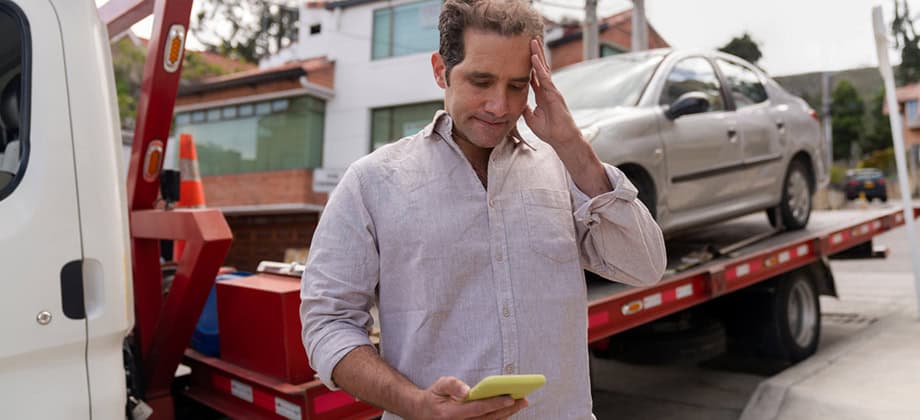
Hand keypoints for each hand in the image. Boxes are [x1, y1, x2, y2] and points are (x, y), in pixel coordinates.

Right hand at [407, 376, 528, 419]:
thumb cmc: (434, 396)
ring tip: (521, 403)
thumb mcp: (439, 385)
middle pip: (489, 418)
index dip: (495, 403)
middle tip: (523, 400)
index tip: (511, 398)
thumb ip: (452, 385)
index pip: (478, 409)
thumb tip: (467, 390)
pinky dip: (500, 418)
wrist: (422, 413)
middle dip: (508, 409)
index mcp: (451, 414)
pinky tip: (510, 410)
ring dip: (507, 414)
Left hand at [522, 38, 582, 148]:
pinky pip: (545, 77)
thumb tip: (516, 101)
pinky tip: (534, 57)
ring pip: (543, 68)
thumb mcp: (531, 118)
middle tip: (530, 40)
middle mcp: (547, 90)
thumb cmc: (549, 130)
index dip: (528, 65)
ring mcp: (552, 90)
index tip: (522, 54)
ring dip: (538, 54)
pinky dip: (539, 67)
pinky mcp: (554, 94)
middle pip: (540, 68)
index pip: (533, 76)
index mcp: (541, 95)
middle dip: (535, 53)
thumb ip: (525, 107)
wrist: (561, 139)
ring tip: (533, 41)